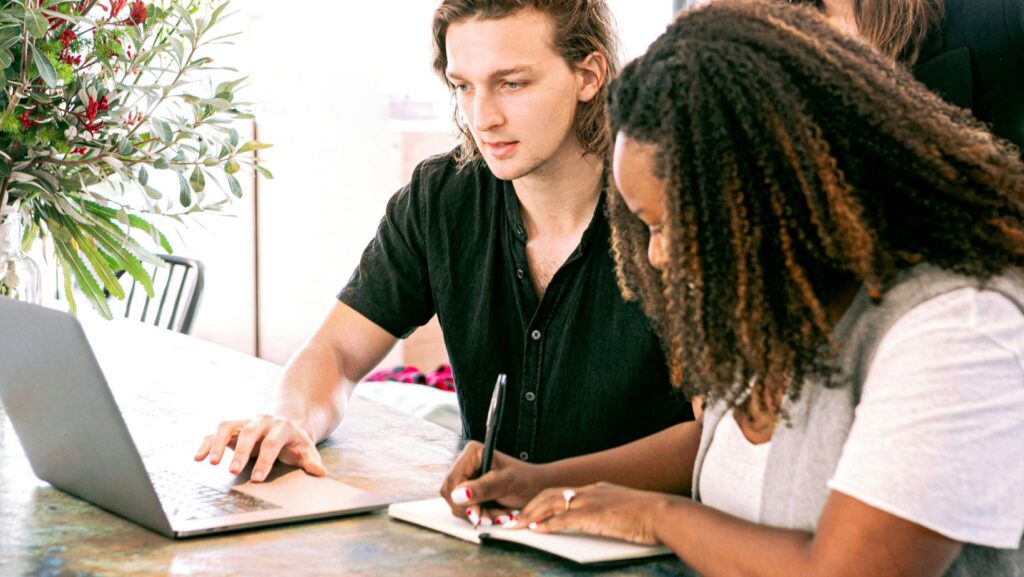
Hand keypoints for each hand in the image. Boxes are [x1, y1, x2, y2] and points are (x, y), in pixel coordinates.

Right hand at [194, 415, 326, 481]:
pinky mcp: (233, 427)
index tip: (257, 478)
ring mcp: (246, 422)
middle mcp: (262, 421)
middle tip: (232, 471)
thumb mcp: (307, 450)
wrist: (288, 424)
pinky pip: (216, 432)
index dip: (265, 460)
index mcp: (282, 427)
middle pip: (249, 433)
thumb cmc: (296, 442)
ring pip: (228, 427)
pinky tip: (198, 457)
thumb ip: (312, 462)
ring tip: (211, 463)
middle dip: (241, 452)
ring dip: (218, 444)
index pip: (272, 443)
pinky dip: (207, 443)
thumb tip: (320, 473)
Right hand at [440, 441, 547, 525]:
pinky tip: (494, 514)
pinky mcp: (469, 492)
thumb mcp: (506, 483)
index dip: (461, 499)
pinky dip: (479, 516)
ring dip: (478, 514)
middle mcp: (465, 464)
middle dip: (471, 509)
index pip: (452, 480)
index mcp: (472, 453)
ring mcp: (466, 478)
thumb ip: (483, 488)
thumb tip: (458, 494)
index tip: (477, 512)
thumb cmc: (526, 481)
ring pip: (456, 504)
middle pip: (450, 494)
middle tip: (491, 517)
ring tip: (499, 514)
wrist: (537, 489)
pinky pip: (464, 509)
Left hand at [517, 482, 665, 545]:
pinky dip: (547, 524)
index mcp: (597, 489)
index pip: (562, 492)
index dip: (543, 501)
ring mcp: (591, 502)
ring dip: (532, 515)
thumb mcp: (624, 510)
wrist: (663, 513)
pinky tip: (537, 530)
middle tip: (516, 519)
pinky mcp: (594, 516)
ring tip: (518, 525)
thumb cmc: (650, 516)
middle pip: (551, 494)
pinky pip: (563, 519)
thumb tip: (600, 522)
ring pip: (552, 504)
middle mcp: (591, 491)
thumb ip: (608, 513)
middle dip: (531, 507)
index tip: (531, 511)